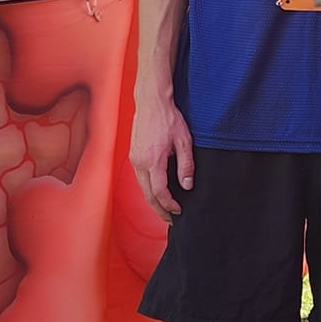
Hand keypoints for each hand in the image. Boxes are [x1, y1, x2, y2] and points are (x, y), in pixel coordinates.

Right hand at [130, 92, 194, 218]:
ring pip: (142, 188)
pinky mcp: (133, 156)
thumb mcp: (184, 141)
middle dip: (159, 209)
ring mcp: (134, 159)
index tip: (179, 210)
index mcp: (153, 160)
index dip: (169, 204)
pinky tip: (157, 192)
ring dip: (153, 201)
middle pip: (147, 195)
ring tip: (165, 209)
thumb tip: (187, 185)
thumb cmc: (168, 118)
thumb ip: (186, 165)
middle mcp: (140, 162)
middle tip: (171, 219)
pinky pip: (139, 179)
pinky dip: (148, 190)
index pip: (160, 191)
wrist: (151, 102)